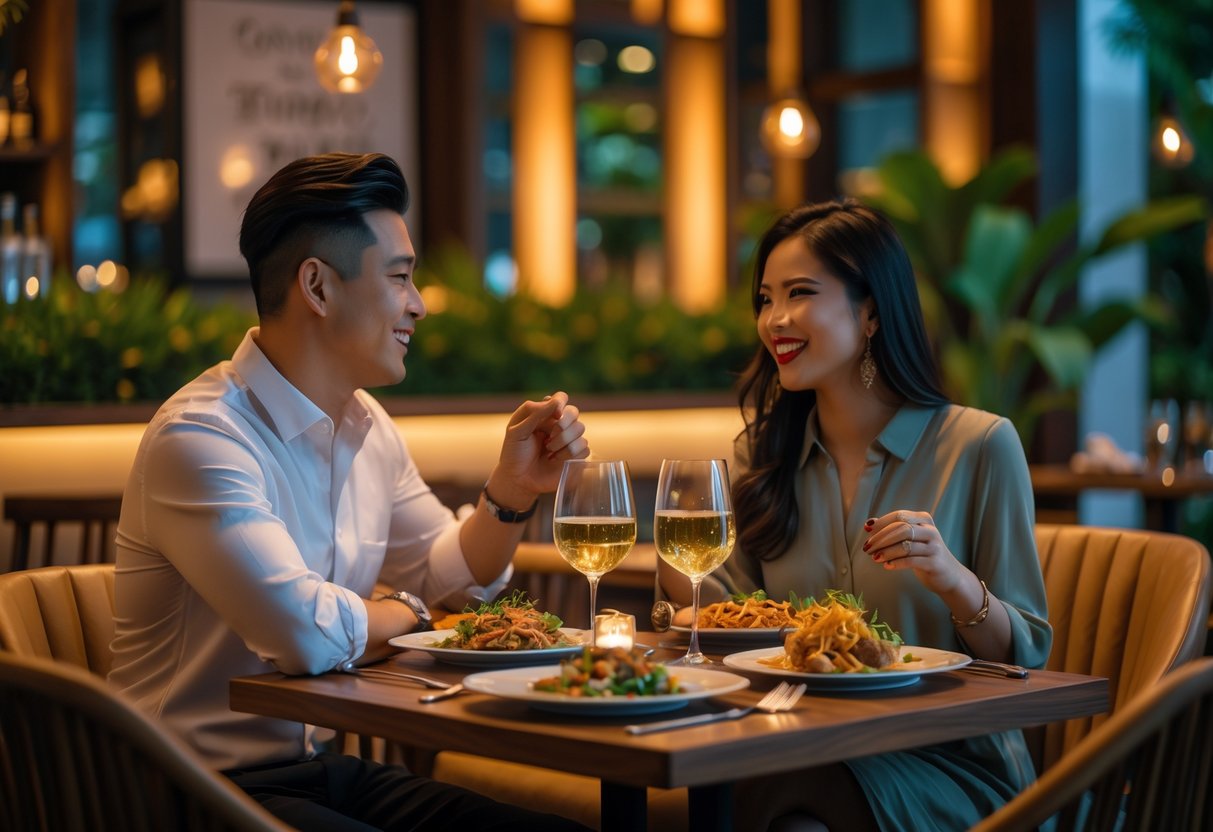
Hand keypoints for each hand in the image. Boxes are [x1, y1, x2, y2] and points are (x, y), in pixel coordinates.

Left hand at [487, 391, 589, 506]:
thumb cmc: (514, 453)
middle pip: (574, 411)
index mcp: (544, 414)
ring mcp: (568, 440)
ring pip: (580, 428)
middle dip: (563, 423)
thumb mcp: (516, 431)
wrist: (518, 479)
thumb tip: (555, 401)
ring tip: (548, 450)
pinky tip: (554, 459)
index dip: (560, 403)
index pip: (561, 398)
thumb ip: (534, 414)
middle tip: (549, 436)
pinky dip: (568, 453)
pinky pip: (584, 447)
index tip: (555, 414)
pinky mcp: (576, 455)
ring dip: (562, 440)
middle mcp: (558, 424)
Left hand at [862, 510, 967, 595]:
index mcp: (924, 520)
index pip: (899, 516)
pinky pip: (911, 561)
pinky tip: (886, 566)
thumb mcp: (912, 538)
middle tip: (867, 547)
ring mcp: (934, 547)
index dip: (882, 521)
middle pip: (901, 529)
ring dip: (886, 552)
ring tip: (874, 558)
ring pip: (905, 546)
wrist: (949, 575)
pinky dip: (896, 563)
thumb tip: (869, 524)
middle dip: (881, 538)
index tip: (866, 528)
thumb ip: (894, 530)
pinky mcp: (934, 563)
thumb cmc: (924, 554)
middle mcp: (931, 531)